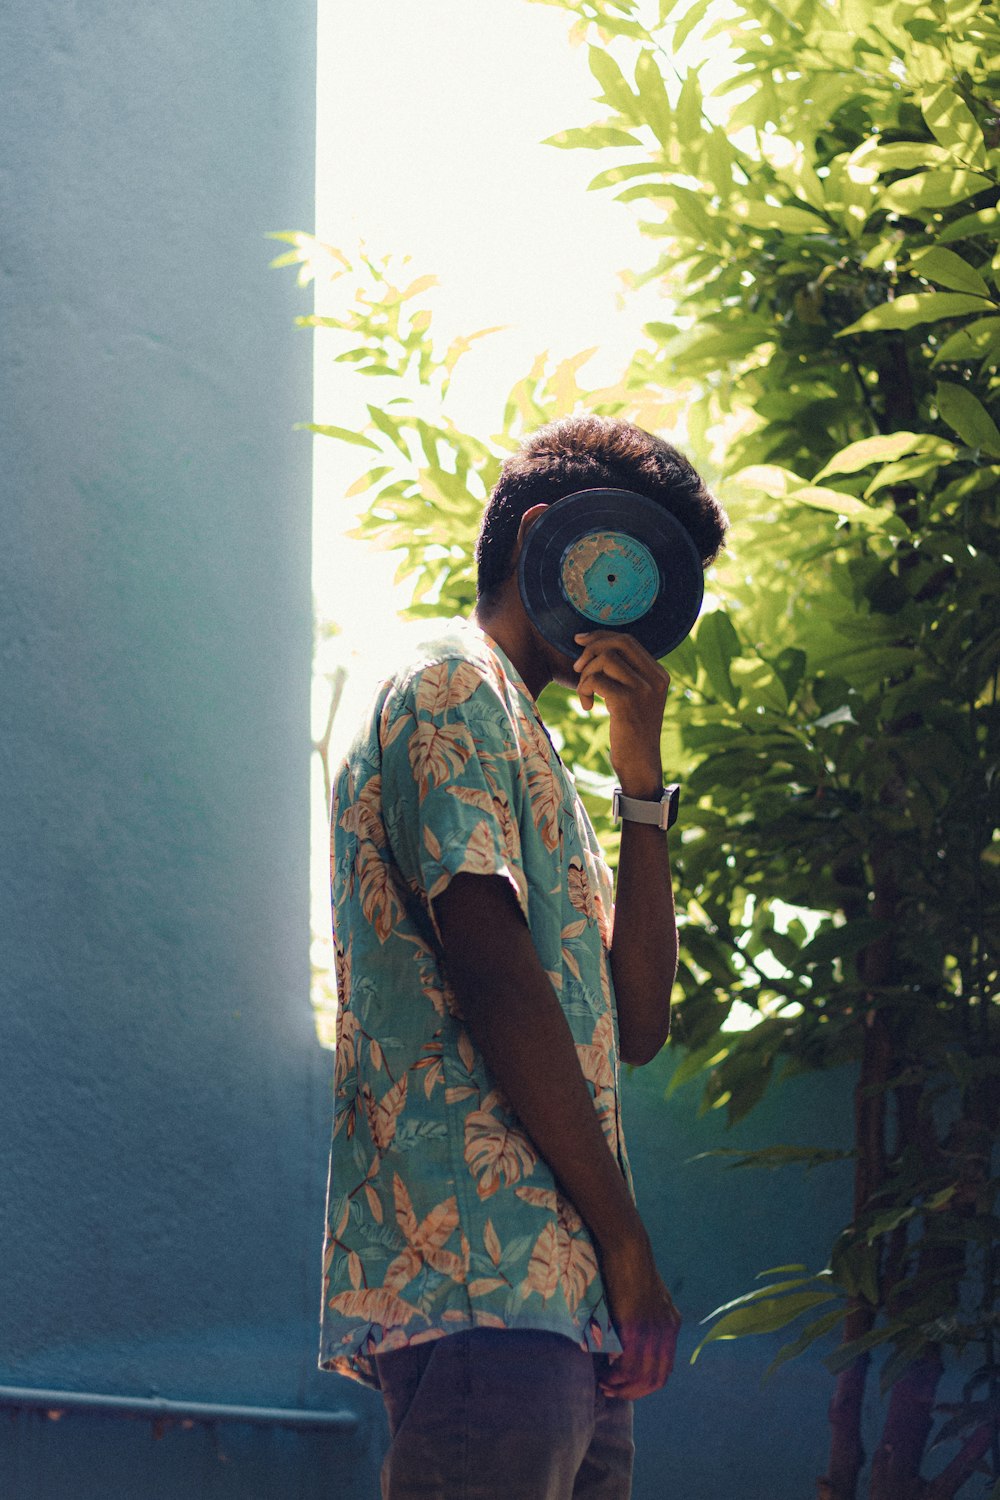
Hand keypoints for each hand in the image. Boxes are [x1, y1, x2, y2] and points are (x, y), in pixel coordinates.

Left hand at [572, 632, 669, 795]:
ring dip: (586, 674)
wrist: (640, 765)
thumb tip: (598, 650)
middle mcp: (655, 678)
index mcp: (658, 674)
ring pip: (605, 659)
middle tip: (577, 666)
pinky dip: (584, 690)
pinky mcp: (627, 703)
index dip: (602, 637)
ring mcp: (643, 690)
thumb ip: (627, 676)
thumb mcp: (637, 700)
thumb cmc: (632, 734)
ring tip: (585, 694)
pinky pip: (596, 680)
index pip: (629, 640)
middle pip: (619, 642)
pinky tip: (587, 706)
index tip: (581, 642)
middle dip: (591, 648)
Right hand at [599, 1232, 681, 1399]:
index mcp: (672, 1324)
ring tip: (605, 1385)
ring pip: (641, 1377)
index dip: (645, 1384)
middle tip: (612, 1390)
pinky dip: (616, 1376)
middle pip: (656, 1379)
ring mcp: (651, 1331)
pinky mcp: (634, 1327)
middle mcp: (666, 1332)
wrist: (628, 1247)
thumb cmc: (631, 1267)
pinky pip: (628, 1365)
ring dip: (622, 1387)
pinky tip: (604, 1373)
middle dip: (633, 1392)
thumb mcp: (648, 1296)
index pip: (665, 1369)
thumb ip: (647, 1318)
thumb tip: (628, 1339)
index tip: (626, 1385)